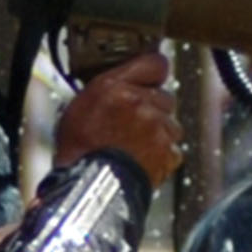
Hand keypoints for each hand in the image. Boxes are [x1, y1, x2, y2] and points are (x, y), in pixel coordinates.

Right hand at [56, 52, 184, 191]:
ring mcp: (158, 128)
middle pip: (165, 97)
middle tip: (133, 123)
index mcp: (116, 87)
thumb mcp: (80, 106)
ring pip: (171, 124)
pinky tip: (142, 160)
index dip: (153, 73)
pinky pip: (173, 149)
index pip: (155, 63)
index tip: (151, 79)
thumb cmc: (78, 150)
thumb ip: (109, 89)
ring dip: (159, 133)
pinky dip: (162, 156)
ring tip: (136, 146)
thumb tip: (124, 83)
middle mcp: (141, 103)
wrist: (88, 188)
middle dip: (153, 108)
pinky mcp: (168, 153)